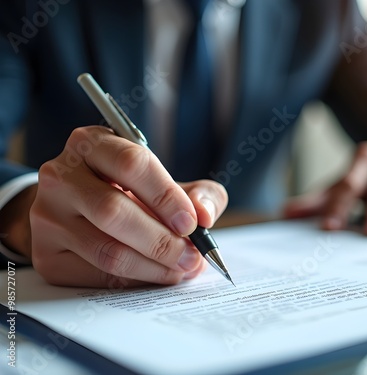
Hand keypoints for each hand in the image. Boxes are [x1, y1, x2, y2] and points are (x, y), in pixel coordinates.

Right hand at [29, 126, 227, 286]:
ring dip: (154, 266)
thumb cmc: (131, 190)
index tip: (192, 223)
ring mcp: (47, 215)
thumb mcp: (167, 181)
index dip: (167, 197)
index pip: (132, 164)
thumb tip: (205, 215)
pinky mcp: (46, 253)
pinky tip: (156, 274)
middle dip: (163, 240)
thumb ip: (198, 192)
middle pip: (114, 212)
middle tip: (192, 256)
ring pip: (107, 250)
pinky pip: (96, 274)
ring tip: (182, 269)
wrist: (79, 208)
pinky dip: (135, 280)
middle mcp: (61, 175)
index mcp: (92, 144)